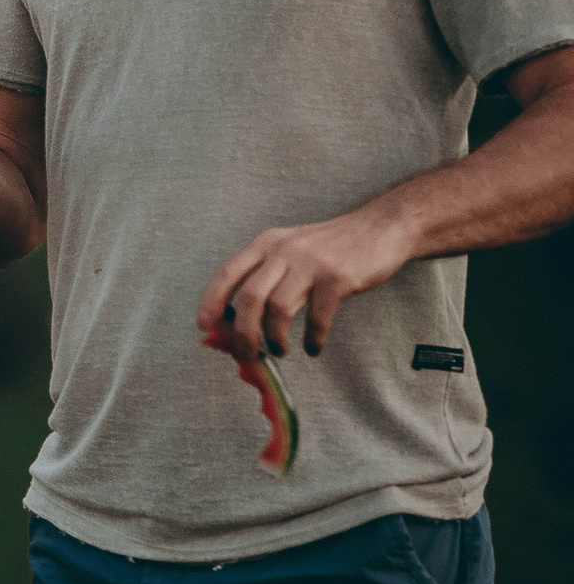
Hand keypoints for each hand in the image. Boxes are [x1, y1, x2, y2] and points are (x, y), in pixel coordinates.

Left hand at [195, 211, 413, 357]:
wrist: (380, 229)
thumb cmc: (330, 246)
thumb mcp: (290, 249)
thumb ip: (266, 274)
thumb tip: (238, 319)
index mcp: (265, 243)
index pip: (226, 273)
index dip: (211, 301)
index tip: (204, 326)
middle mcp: (282, 250)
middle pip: (249, 298)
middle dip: (243, 334)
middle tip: (246, 355)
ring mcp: (310, 263)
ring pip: (278, 310)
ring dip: (275, 338)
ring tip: (279, 350)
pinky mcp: (337, 278)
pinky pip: (316, 318)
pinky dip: (312, 339)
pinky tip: (312, 347)